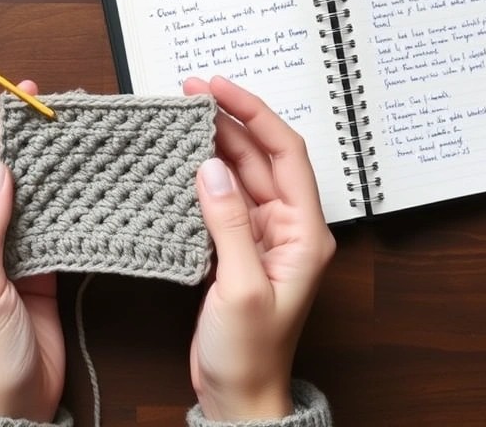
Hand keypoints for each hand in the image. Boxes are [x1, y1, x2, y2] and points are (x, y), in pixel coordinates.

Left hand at [0, 80, 63, 421]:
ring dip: (42, 174)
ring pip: (24, 203)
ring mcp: (5, 258)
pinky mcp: (36, 271)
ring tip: (63, 139)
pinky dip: (60, 206)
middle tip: (44, 112)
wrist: (16, 406)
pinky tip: (74, 185)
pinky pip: (47, 228)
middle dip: (18, 149)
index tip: (10, 106)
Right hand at [183, 76, 335, 421]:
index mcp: (304, 233)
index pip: (285, 153)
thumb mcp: (242, 287)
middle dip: (228, 121)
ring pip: (239, 175)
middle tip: (190, 94)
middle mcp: (287, 228)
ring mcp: (261, 237)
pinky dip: (202, 178)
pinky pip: (221, 200)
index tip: (219, 90)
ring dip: (214, 145)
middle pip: (261, 157)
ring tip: (182, 119)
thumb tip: (213, 168)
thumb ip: (229, 224)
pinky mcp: (236, 249)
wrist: (239, 396)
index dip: (254, 114)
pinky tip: (180, 164)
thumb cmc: (252, 354)